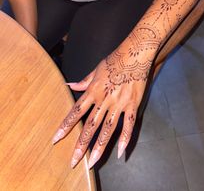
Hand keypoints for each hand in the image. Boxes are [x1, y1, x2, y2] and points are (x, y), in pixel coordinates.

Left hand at [52, 42, 153, 168]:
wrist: (134, 55)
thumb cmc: (114, 60)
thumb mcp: (96, 69)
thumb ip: (83, 81)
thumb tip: (69, 85)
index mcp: (93, 91)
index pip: (76, 111)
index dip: (65, 126)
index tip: (56, 139)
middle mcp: (104, 99)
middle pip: (90, 125)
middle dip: (81, 144)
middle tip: (74, 161)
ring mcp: (119, 103)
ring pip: (107, 128)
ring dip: (99, 146)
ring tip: (93, 162)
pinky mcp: (132, 105)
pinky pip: (128, 124)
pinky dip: (125, 138)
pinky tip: (121, 152)